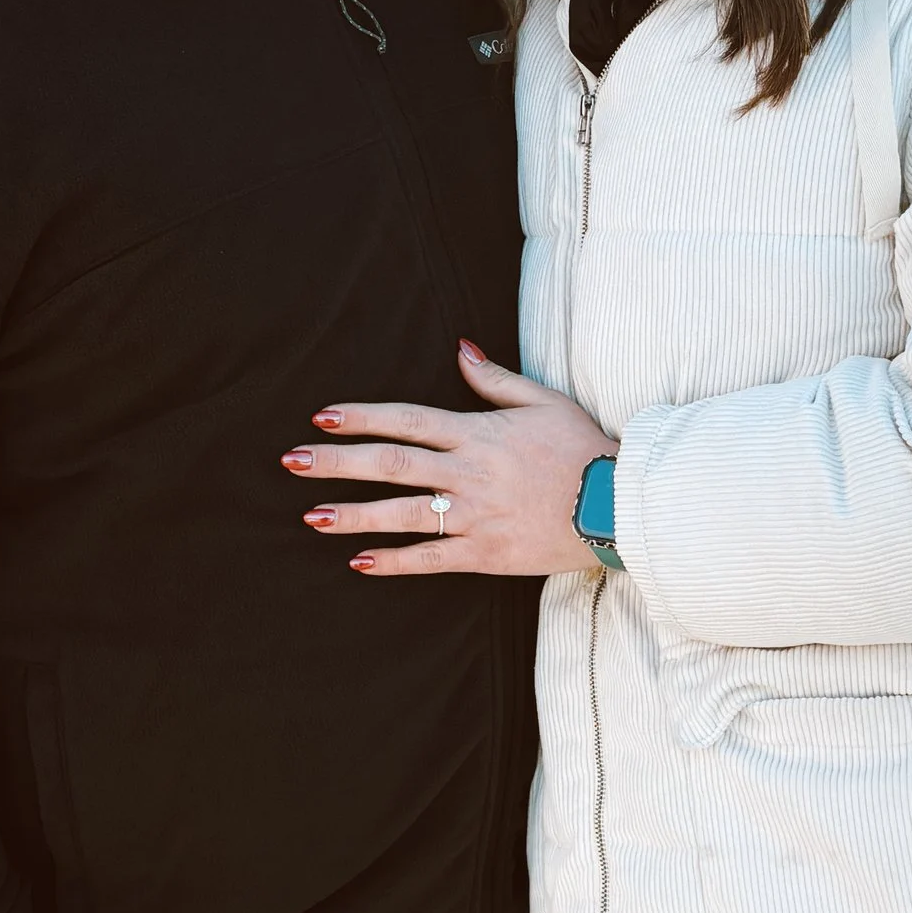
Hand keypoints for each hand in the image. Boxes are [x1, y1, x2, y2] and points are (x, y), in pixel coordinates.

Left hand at [284, 341, 615, 578]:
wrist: (618, 505)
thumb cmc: (582, 448)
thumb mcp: (543, 401)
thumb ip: (494, 380)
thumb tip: (459, 351)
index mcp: (478, 433)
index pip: (406, 420)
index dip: (361, 417)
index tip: (322, 417)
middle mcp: (468, 472)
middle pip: (391, 464)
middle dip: (338, 462)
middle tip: (292, 462)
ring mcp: (475, 515)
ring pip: (402, 513)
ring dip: (353, 515)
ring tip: (311, 517)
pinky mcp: (486, 552)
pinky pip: (432, 558)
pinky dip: (395, 561)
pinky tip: (360, 562)